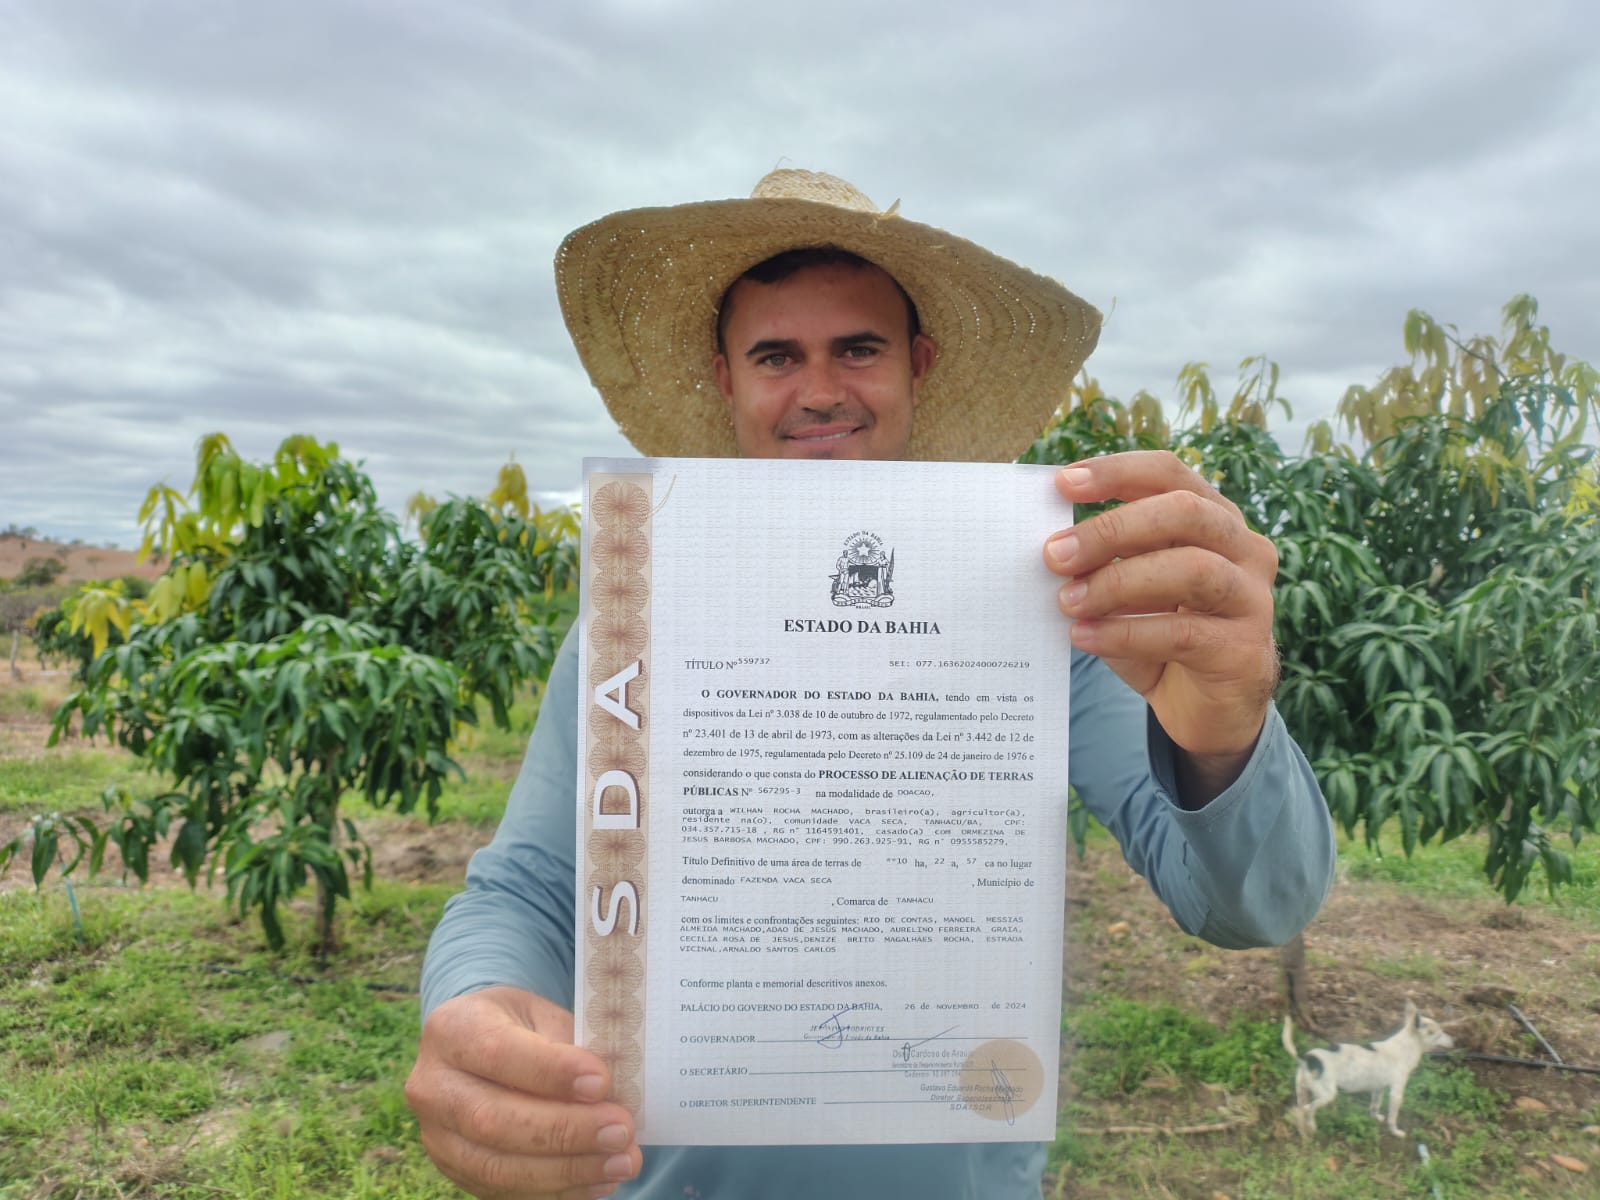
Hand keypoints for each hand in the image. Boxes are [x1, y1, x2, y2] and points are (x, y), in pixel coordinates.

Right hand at [406, 987, 641, 1198]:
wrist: (476, 1046)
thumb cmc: (518, 1025)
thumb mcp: (541, 1014)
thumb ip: (569, 1046)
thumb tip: (610, 1092)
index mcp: (452, 1029)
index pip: (498, 1053)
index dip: (551, 1072)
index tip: (602, 1083)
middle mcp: (432, 1086)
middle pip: (493, 1120)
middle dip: (565, 1130)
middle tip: (621, 1131)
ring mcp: (436, 1136)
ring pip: (496, 1167)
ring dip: (567, 1170)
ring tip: (621, 1162)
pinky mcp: (454, 1172)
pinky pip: (505, 1191)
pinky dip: (559, 1190)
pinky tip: (600, 1180)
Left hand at [1044, 452, 1279, 798]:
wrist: (1205, 709)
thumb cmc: (1160, 635)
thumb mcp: (1127, 589)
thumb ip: (1101, 563)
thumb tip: (1049, 546)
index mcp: (1213, 518)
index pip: (1168, 473)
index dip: (1117, 472)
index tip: (1062, 483)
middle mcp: (1244, 548)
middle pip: (1184, 512)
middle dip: (1112, 528)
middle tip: (1054, 554)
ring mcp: (1252, 598)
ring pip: (1192, 569)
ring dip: (1119, 582)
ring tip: (1067, 601)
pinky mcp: (1245, 649)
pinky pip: (1182, 633)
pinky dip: (1125, 632)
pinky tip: (1085, 637)